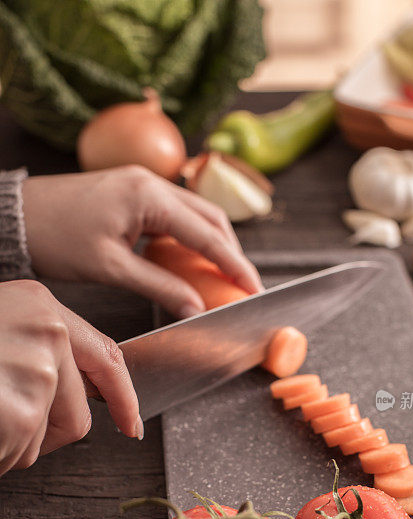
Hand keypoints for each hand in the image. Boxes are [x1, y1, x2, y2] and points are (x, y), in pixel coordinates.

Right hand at [0, 280, 140, 475]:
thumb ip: (39, 351)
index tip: (131, 424)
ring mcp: (35, 369)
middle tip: (3, 424)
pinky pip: (20, 453)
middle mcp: (47, 331)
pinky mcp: (20, 409)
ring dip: (12, 444)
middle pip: (77, 413)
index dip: (123, 397)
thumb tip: (85, 394)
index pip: (107, 357)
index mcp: (41, 306)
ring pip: (46, 438)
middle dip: (45, 434)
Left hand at [22, 166, 262, 317]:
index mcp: (149, 196)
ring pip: (194, 213)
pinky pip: (174, 213)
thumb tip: (196, 308)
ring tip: (223, 275)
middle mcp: (151, 182)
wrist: (17, 215)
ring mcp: (142, 183)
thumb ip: (160, 287)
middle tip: (242, 284)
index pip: (207, 234)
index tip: (254, 287)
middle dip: (230, 252)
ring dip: (212, 243)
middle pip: (209, 217)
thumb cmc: (56, 237)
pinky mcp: (132, 191)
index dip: (235, 264)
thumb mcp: (111, 268)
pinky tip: (191, 258)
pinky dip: (190, 236)